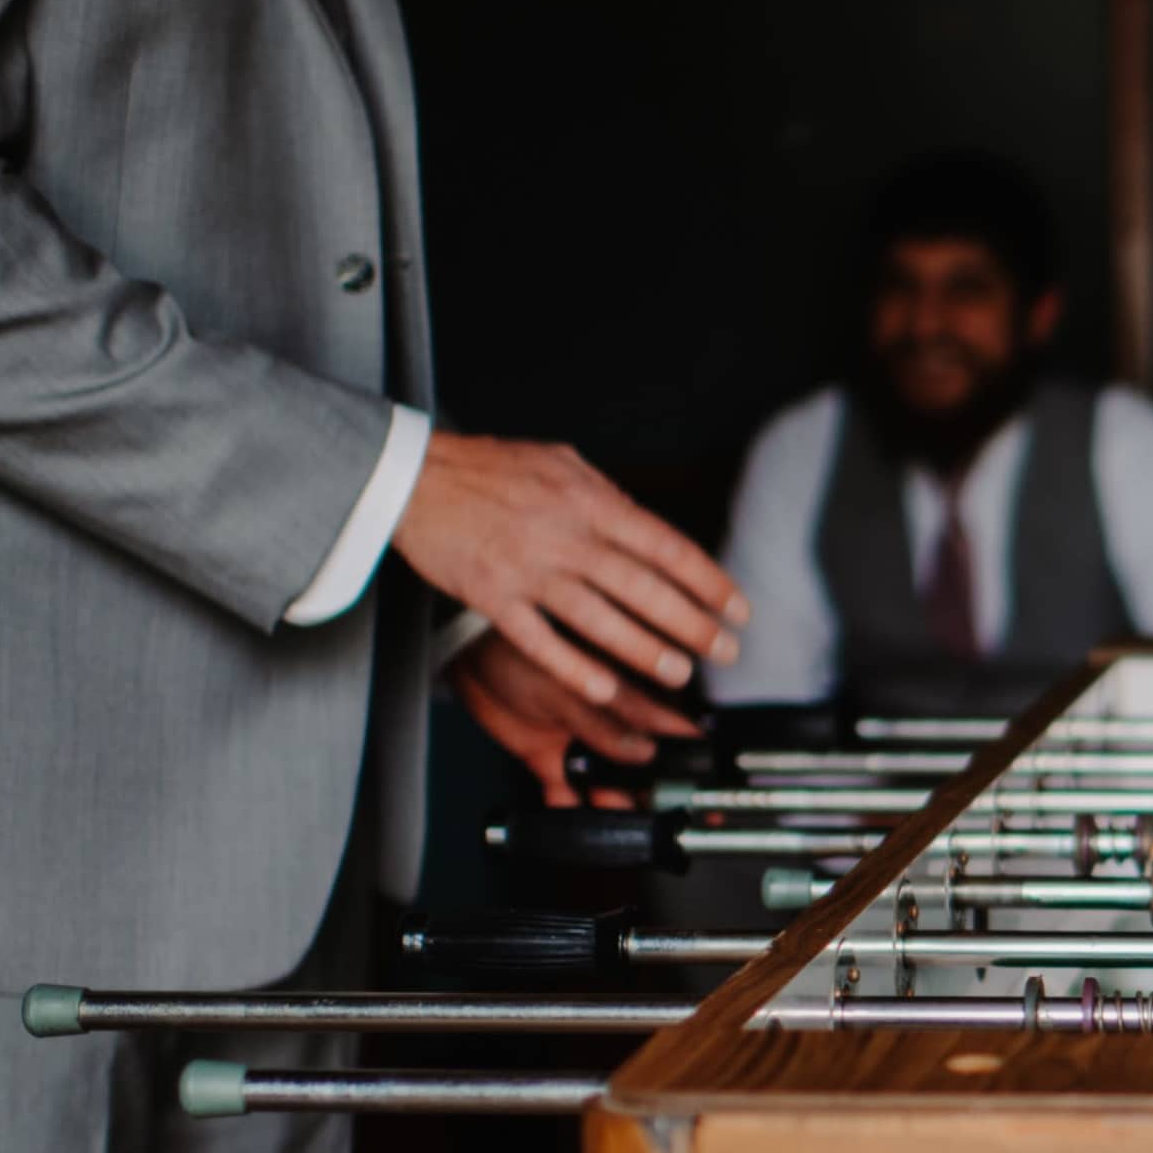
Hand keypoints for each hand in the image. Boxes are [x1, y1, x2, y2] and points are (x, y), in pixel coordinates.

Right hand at [392, 431, 745, 707]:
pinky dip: (573, 667)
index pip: (665, 545)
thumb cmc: (490, 468)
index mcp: (589, 500)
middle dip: (692, 624)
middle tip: (725, 651)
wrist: (415, 477)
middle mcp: (565, 535)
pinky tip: (604, 689)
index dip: (707, 581)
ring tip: (679, 674)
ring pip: (598, 618)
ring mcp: (528, 568)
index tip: (737, 608)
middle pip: (642, 587)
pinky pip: (539, 639)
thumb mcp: (561, 463)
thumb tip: (651, 527)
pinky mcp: (492, 596)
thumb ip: (607, 496)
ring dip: (644, 650)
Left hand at [448, 632, 697, 808]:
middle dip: (647, 786)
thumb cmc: (513, 651)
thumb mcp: (561, 686)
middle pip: (640, 759)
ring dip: (611, 801)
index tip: (698, 770)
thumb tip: (644, 751)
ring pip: (607, 781)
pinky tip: (571, 812)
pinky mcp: (547, 760)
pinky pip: (566, 793)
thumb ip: (602, 720)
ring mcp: (578, 739)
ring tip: (608, 810)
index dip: (682, 745)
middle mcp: (605, 716)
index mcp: (620, 687)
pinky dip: (569, 809)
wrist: (459, 657)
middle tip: (649, 803)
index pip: (662, 721)